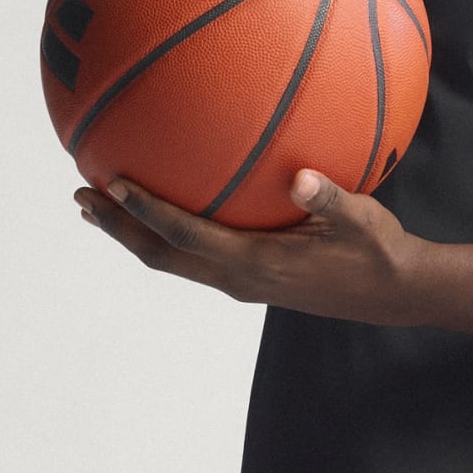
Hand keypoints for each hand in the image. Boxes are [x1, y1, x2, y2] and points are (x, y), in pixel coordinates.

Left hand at [75, 170, 430, 325]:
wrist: (392, 294)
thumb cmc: (380, 251)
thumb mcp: (363, 219)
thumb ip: (332, 198)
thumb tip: (304, 178)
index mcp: (256, 263)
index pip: (186, 235)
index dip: (146, 211)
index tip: (112, 183)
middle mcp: (238, 278)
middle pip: (161, 256)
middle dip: (118, 228)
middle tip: (80, 197)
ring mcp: (240, 283)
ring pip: (171, 261)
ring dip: (132, 235)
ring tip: (98, 206)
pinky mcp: (248, 280)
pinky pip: (192, 257)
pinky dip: (164, 234)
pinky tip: (160, 208)